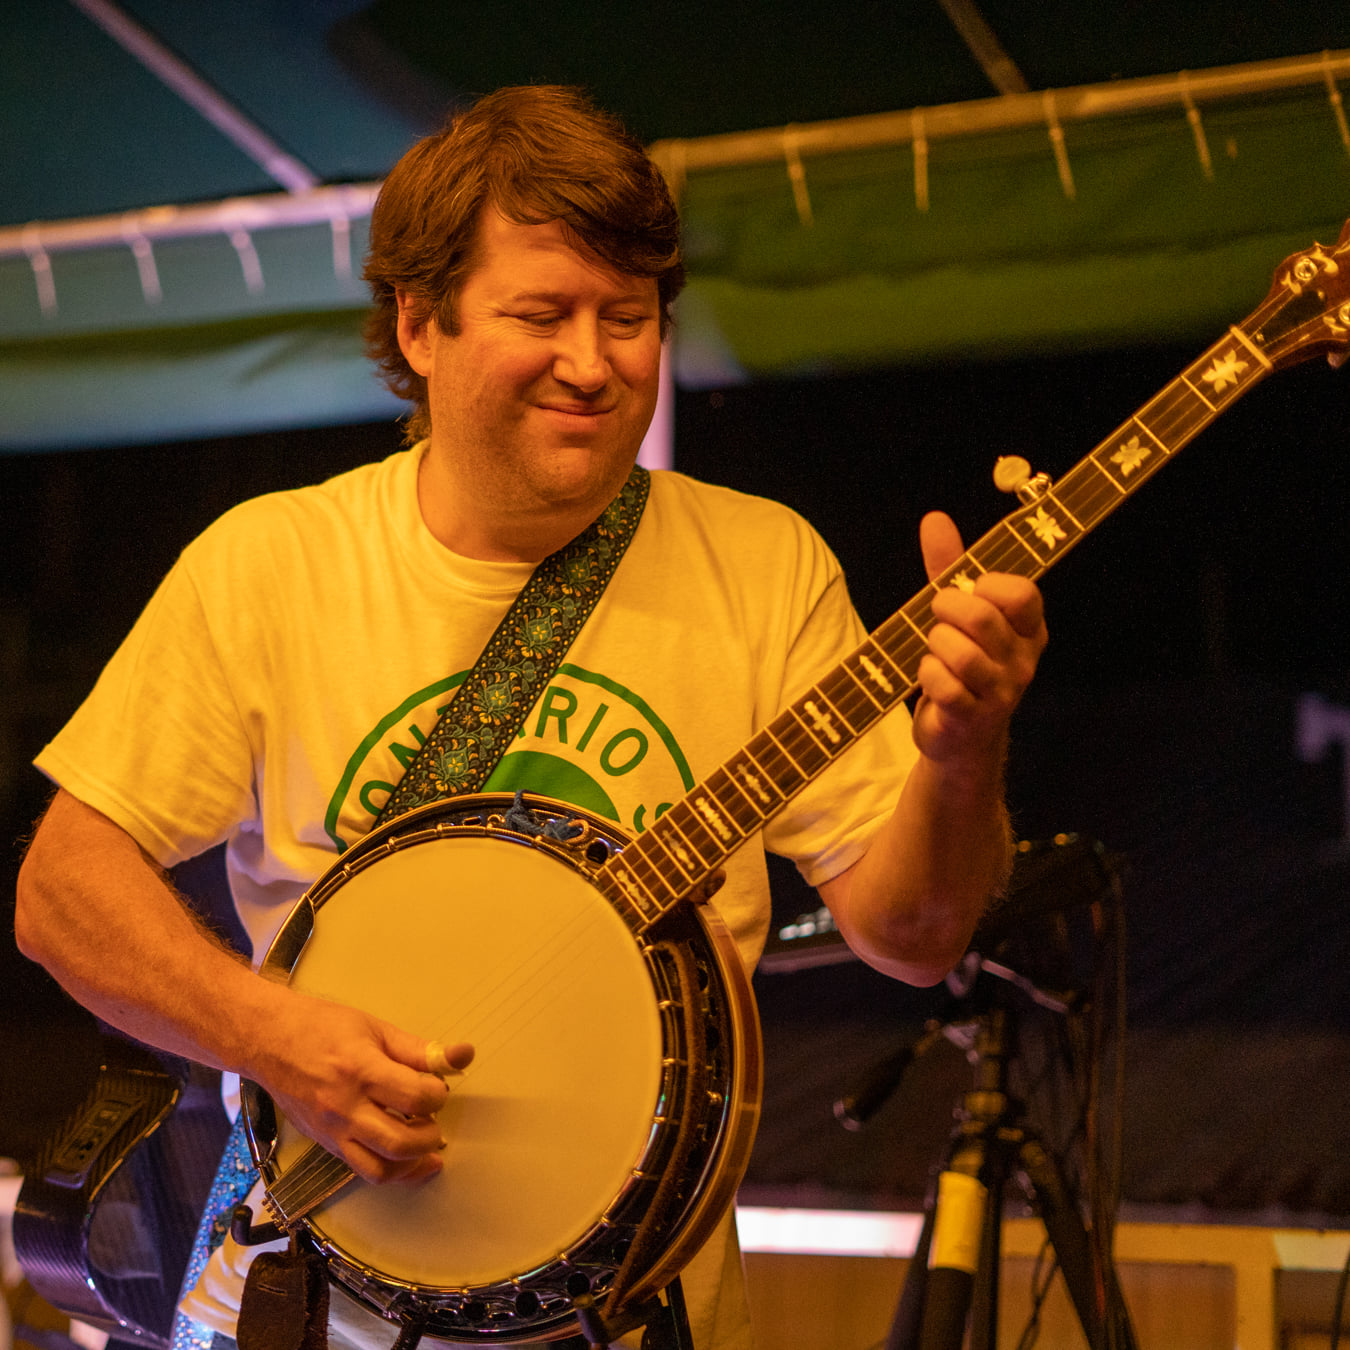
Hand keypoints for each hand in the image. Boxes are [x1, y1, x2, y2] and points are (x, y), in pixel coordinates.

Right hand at [250, 988, 473, 1185]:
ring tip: (426, 1145)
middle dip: (430, 1135)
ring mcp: (331, 1131)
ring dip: (412, 1164)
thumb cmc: (322, 1026)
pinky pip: (360, 1170)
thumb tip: (461, 1056)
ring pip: (380, 1169)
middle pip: (400, 1142)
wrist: (267, 1040)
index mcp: (361, 1070)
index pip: (415, 1097)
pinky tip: (406, 1160)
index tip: (438, 1085)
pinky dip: (390, 1170)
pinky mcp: (324, 1144)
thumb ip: (418, 1049)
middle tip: (434, 1118)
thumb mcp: (374, 1028)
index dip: (438, 1094)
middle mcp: (345, 1107)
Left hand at [912, 510, 1046, 769]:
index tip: (970, 594)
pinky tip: (929, 679)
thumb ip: (949, 567)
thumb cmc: (959, 665)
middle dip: (946, 611)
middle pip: (982, 618)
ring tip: (935, 652)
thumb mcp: (956, 613)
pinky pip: (943, 685)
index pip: (1023, 594)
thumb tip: (934, 518)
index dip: (986, 587)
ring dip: (934, 646)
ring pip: (959, 653)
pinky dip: (926, 675)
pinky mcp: (974, 718)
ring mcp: (1003, 693)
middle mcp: (1023, 661)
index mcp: (1029, 630)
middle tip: (938, 619)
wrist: (959, 737)